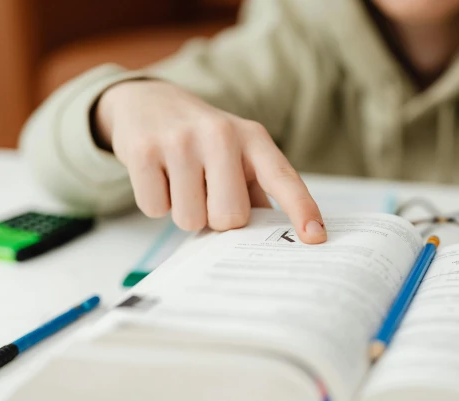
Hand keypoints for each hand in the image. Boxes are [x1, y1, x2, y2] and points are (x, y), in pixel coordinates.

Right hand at [94, 80, 325, 242]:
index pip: (283, 178)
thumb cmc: (203, 142)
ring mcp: (180, 140)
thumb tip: (273, 239)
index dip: (301, 209)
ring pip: (190, 219)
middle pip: (230, 217)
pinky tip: (158, 176)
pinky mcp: (142, 150)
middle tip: (208, 194)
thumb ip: (257, 193)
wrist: (147, 102)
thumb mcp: (238, 155)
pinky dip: (156, 203)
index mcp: (253, 139)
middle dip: (218, 218)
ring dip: (185, 212)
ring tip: (182, 182)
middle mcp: (220, 134)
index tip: (315, 236)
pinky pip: (155, 209)